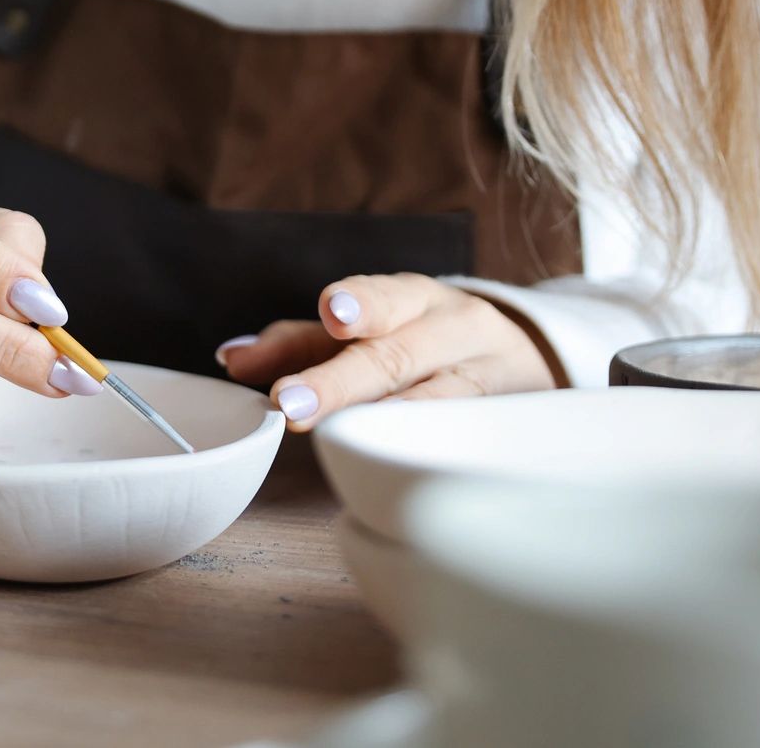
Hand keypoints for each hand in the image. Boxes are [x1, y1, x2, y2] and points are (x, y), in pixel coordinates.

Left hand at [216, 274, 557, 431]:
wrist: (528, 360)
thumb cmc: (424, 340)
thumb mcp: (371, 328)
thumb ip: (299, 343)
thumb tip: (231, 358)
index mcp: (415, 298)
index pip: (386, 297)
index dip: (360, 303)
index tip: (334, 313)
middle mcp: (456, 329)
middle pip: (397, 356)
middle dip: (341, 382)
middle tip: (291, 402)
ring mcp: (488, 378)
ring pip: (436, 401)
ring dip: (380, 421)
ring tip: (332, 436)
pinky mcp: (506, 425)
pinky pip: (464, 439)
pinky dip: (430, 449)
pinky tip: (399, 463)